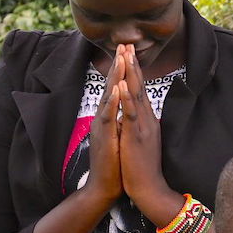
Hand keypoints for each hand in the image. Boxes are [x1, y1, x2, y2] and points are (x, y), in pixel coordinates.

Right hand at [85, 53, 124, 205]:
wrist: (104, 187)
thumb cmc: (115, 165)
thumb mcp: (119, 138)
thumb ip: (120, 122)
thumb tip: (127, 111)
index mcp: (110, 117)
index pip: (117, 89)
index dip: (123, 71)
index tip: (129, 52)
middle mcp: (104, 118)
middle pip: (111, 87)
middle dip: (118, 65)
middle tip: (123, 44)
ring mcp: (102, 127)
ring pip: (109, 97)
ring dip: (115, 77)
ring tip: (121, 58)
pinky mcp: (104, 138)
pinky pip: (108, 116)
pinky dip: (113, 101)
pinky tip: (117, 88)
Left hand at [113, 45, 168, 210]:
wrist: (149, 189)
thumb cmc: (142, 169)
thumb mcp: (141, 142)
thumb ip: (139, 126)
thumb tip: (135, 115)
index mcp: (146, 121)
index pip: (139, 91)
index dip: (134, 72)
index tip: (128, 54)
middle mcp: (147, 120)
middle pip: (139, 87)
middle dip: (132, 65)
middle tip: (127, 45)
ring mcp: (143, 127)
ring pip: (136, 95)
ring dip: (131, 75)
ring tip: (126, 56)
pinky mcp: (136, 137)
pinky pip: (131, 114)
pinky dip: (127, 99)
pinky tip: (122, 85)